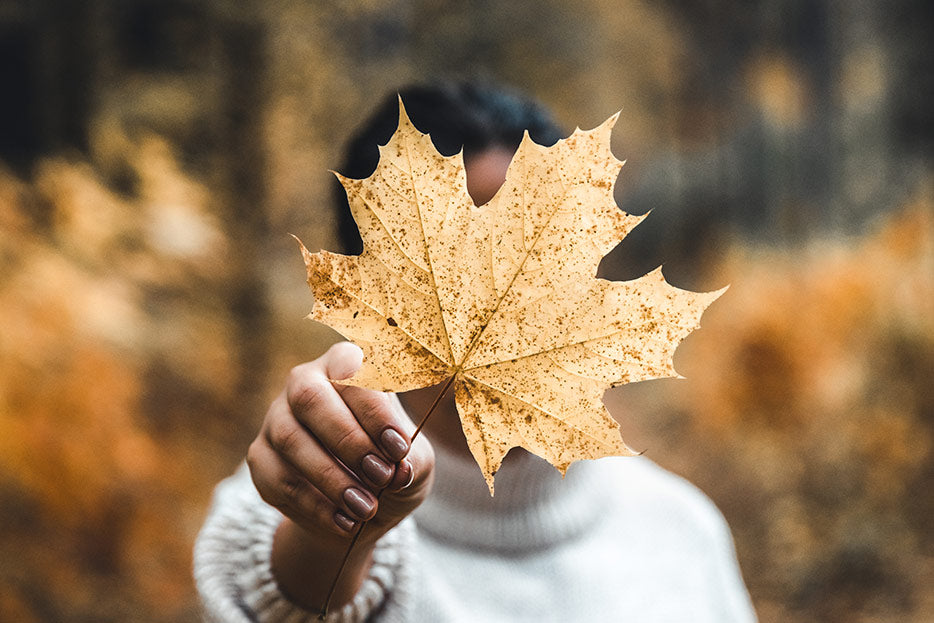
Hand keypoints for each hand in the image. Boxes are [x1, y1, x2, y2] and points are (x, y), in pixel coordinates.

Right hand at [246, 342, 434, 608]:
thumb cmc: (391, 466)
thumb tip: (399, 471)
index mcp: (347, 365)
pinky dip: (314, 506)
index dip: (374, 409)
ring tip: (366, 508)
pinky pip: (278, 479)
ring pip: (290, 439)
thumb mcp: (415, 462)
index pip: (351, 369)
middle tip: (382, 476)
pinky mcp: (261, 456)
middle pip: (309, 397)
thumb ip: (412, 461)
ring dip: (331, 478)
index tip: (399, 448)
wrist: (359, 508)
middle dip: (348, 440)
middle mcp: (305, 381)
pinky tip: (344, 522)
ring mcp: (277, 417)